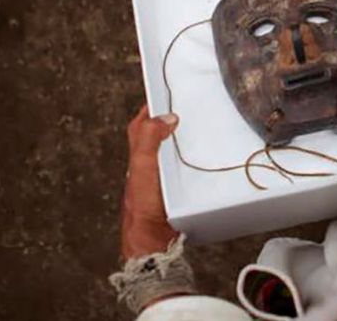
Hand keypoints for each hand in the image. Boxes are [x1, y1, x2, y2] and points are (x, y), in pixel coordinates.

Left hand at [120, 104, 180, 259]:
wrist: (152, 243)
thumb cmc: (144, 208)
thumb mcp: (143, 168)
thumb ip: (149, 141)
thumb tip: (165, 118)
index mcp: (137, 157)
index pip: (140, 125)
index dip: (149, 110)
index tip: (162, 95)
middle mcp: (146, 168)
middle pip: (153, 138)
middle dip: (165, 123)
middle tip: (182, 109)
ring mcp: (158, 182)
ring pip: (167, 155)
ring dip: (178, 143)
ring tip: (194, 131)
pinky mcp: (171, 195)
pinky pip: (179, 172)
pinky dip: (188, 163)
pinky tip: (200, 164)